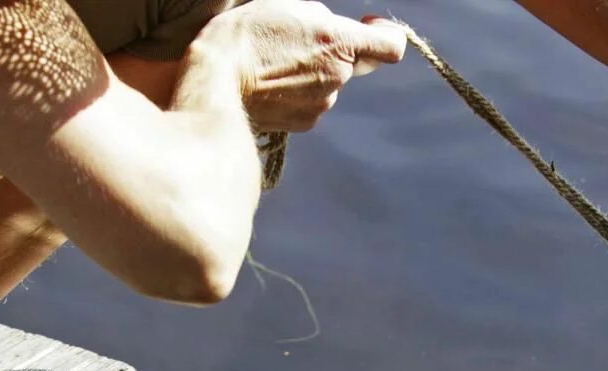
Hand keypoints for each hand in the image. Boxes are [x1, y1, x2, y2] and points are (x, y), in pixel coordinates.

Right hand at [201, 1, 406, 130]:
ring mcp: (323, 103)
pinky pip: (310, 102)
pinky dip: (296, 93)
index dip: (385, 35)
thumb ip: (320, 18)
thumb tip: (331, 28)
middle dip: (332, 51)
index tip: (372, 27)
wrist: (217, 82)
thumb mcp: (285, 6)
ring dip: (311, 72)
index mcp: (339, 42)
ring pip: (328, 82)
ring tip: (273, 62)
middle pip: (351, 61)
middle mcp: (338, 76)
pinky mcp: (305, 122)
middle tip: (295, 40)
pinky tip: (269, 83)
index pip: (390, 46)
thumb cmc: (246, 36)